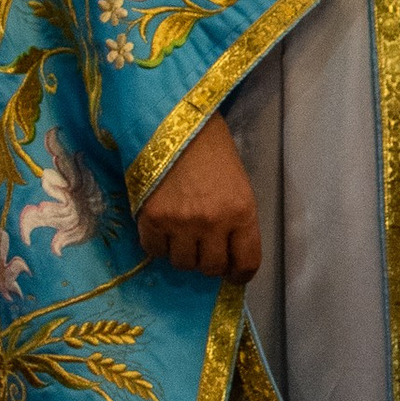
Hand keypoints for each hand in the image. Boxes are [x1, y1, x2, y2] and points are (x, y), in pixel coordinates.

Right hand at [134, 112, 260, 281]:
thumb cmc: (214, 153)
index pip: (247, 263)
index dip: (239, 275)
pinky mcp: (152, 218)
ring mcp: (180, 222)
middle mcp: (213, 222)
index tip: (233, 275)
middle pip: (210, 268)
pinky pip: (154, 251)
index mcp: (242, 212)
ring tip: (181, 234)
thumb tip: (227, 257)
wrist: (177, 125)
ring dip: (182, 253)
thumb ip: (236, 222)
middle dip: (208, 262)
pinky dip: (158, 245)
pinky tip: (162, 228)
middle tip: (203, 248)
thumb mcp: (238, 187)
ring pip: (181, 263)